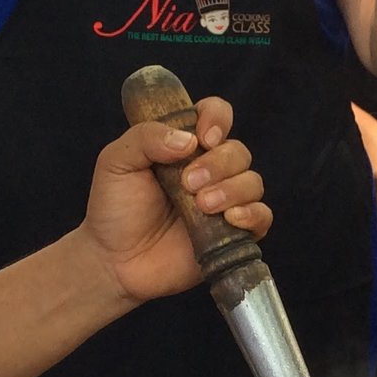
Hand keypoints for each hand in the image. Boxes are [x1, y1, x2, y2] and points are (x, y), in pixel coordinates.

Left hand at [76, 96, 270, 304]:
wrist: (113, 260)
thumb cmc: (114, 208)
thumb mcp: (116, 162)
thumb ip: (146, 138)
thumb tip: (189, 139)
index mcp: (184, 146)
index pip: (216, 115)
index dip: (217, 119)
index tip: (203, 137)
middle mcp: (210, 170)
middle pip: (237, 151)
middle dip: (218, 163)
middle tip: (188, 183)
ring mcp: (224, 202)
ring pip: (252, 182)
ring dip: (232, 189)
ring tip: (202, 204)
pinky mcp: (232, 234)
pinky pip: (262, 217)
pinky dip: (252, 214)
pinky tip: (231, 218)